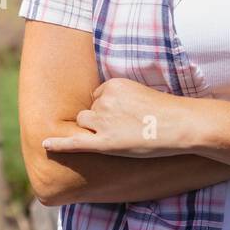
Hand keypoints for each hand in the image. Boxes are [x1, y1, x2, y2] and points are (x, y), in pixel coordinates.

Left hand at [42, 78, 186, 156]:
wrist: (182, 125)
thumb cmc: (169, 112)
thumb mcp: (144, 94)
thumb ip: (124, 98)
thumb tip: (115, 110)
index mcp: (113, 85)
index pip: (98, 97)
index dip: (110, 109)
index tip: (126, 115)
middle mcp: (104, 101)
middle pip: (89, 111)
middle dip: (100, 120)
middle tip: (126, 128)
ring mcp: (103, 122)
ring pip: (84, 125)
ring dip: (95, 131)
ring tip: (121, 136)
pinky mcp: (104, 143)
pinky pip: (75, 142)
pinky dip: (59, 143)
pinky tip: (46, 144)